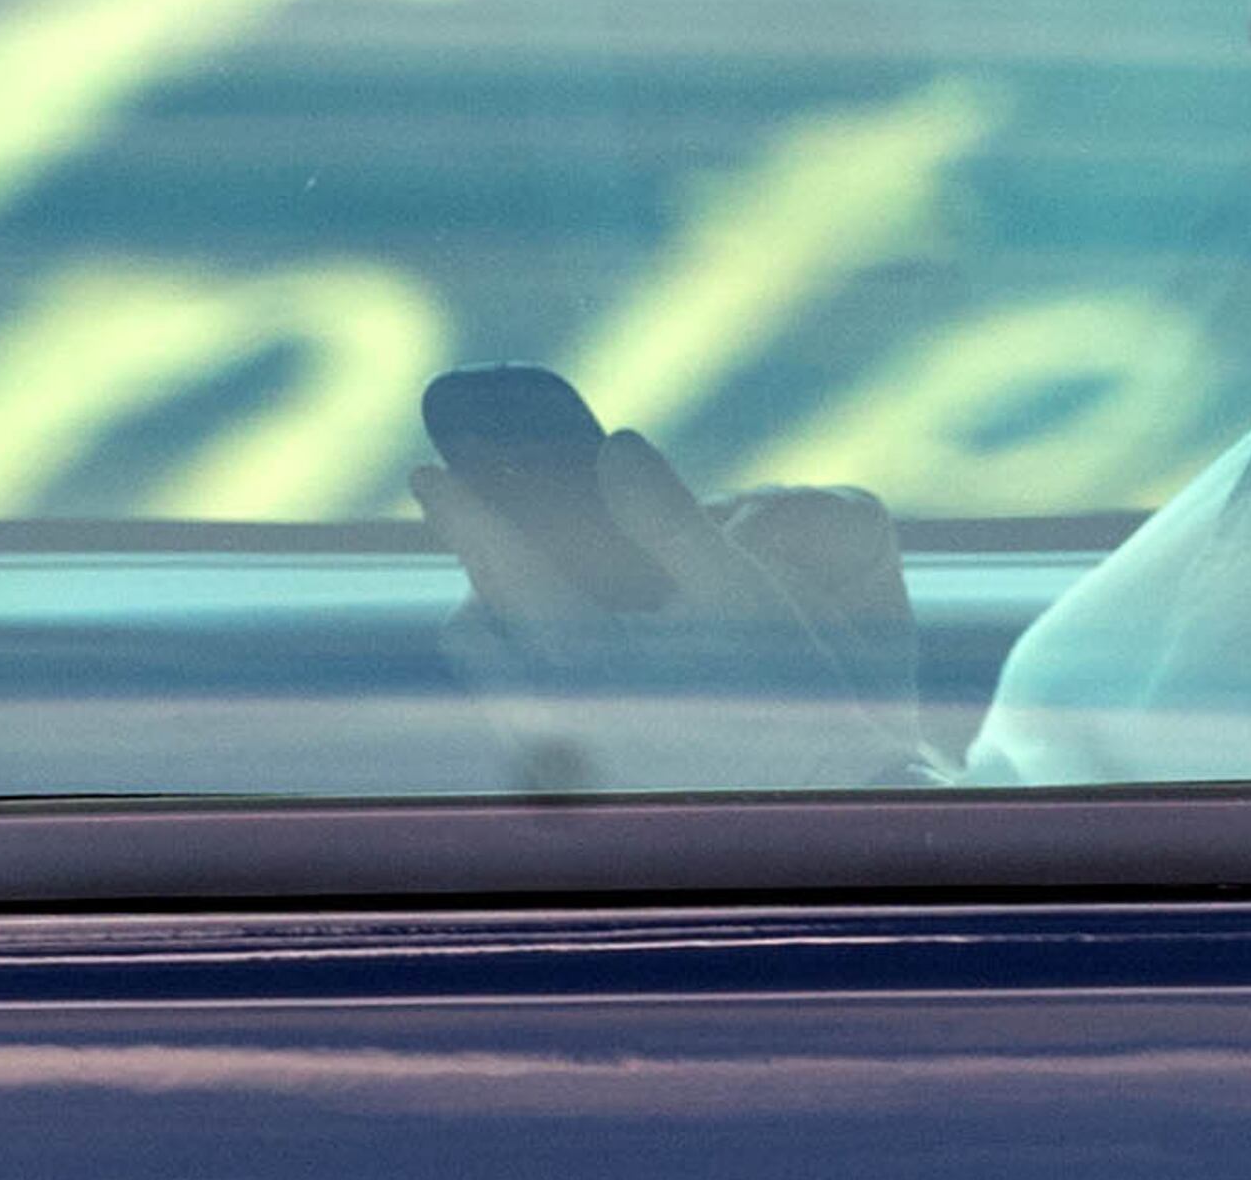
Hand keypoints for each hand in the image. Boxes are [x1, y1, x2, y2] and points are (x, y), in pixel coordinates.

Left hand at [411, 431, 928, 792]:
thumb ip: (667, 514)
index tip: (431, 470)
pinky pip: (527, 711)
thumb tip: (617, 445)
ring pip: (498, 675)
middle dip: (484, 570)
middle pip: (477, 626)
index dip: (465, 512)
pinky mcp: (578, 787)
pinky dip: (539, 663)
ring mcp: (563, 764)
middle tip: (503, 523)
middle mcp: (560, 721)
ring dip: (509, 617)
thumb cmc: (786, 693)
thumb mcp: (739, 590)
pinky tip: (598, 645)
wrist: (819, 806)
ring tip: (555, 581)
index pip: (504, 570)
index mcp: (593, 665)